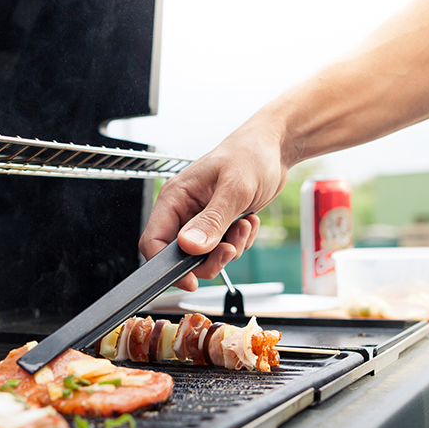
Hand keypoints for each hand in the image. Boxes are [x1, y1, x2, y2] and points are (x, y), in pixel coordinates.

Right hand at [139, 116, 291, 290]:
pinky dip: (238, 242)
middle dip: (209, 258)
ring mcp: (201, 218)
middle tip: (230, 249)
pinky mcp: (218, 224)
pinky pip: (222, 249)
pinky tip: (247, 222)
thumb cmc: (251, 154)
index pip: (154, 241)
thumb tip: (190, 247)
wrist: (275, 148)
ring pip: (204, 256)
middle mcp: (184, 209)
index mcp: (175, 197)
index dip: (167, 266)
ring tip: (243, 225)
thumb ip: (212, 221)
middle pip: (181, 256)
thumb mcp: (234, 189)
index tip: (190, 279)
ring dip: (229, 248)